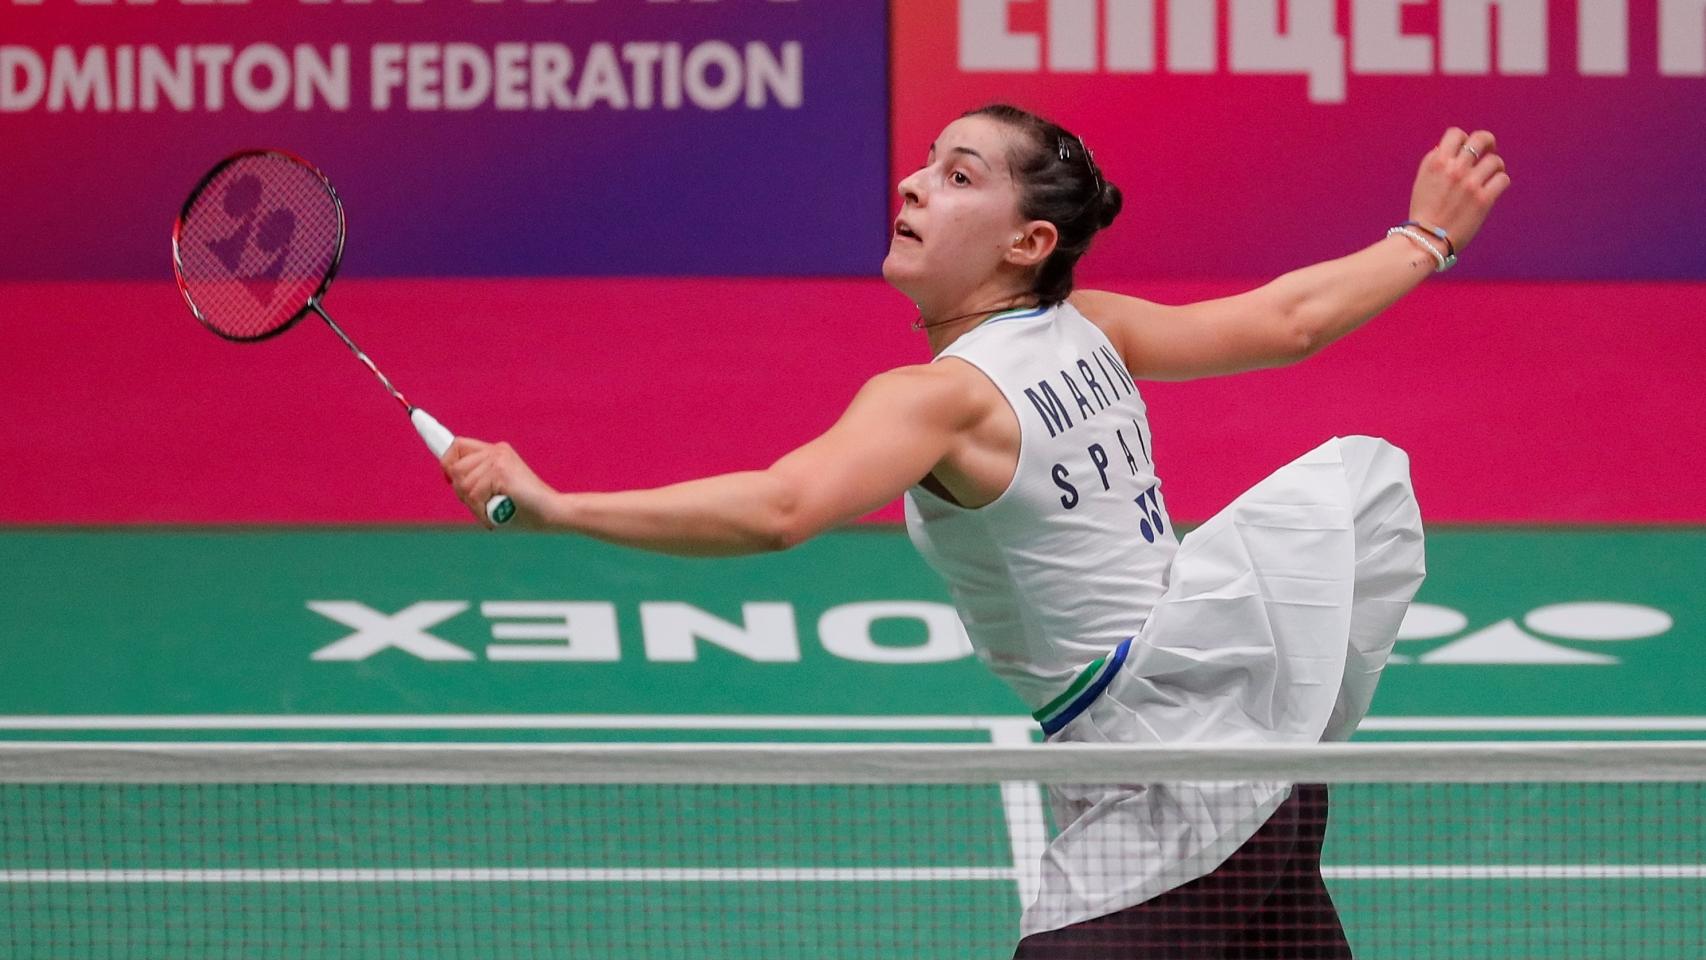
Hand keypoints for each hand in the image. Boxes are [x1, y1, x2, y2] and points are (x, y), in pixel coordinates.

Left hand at [441, 437, 555, 529]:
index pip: (458, 446)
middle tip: (482, 505)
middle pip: (455, 469)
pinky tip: (496, 515)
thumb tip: (449, 476)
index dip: (447, 461)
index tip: (447, 477)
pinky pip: (474, 495)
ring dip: (474, 505)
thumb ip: (477, 480)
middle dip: (462, 493)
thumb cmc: (524, 508)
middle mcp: (496, 451)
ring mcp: (499, 460)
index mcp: (496, 451)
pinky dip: (481, 511)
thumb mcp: (496, 490)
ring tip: (493, 511)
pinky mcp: (501, 472)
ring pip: (462, 484)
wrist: (552, 513)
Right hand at [1408, 127, 1510, 253]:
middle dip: (1488, 142)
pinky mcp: (1484, 199)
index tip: (1465, 150)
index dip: (1463, 139)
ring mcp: (1470, 184)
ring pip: (1495, 160)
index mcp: (1437, 162)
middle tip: (1490, 150)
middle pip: (1481, 139)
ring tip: (1489, 176)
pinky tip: (1493, 188)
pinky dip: (1500, 182)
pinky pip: (1503, 180)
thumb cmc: (1424, 211)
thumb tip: (1451, 148)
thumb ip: (1435, 161)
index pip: (1456, 134)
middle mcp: (1455, 169)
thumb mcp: (1422, 180)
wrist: (1426, 239)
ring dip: (1494, 167)